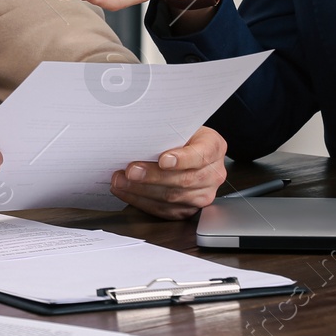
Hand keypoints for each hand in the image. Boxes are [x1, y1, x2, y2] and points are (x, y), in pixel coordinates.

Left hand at [110, 127, 227, 218]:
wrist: (187, 148)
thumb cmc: (181, 135)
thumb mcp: (179, 125)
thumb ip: (166, 131)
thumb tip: (137, 137)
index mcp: (214, 147)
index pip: (201, 154)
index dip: (182, 159)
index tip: (163, 160)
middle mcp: (214, 173)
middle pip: (184, 180)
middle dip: (153, 177)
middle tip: (131, 171)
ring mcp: (204, 194)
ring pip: (173, 198)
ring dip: (142, 191)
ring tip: (121, 181)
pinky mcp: (189, 209)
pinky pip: (165, 210)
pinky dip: (142, 201)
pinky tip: (126, 192)